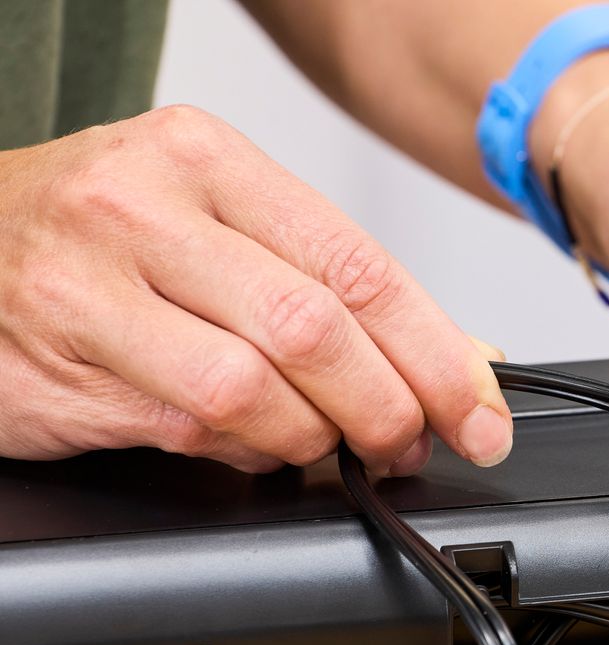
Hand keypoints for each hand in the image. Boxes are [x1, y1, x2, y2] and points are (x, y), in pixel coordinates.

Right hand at [0, 105, 511, 473]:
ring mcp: (89, 290)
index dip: (438, 353)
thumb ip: (332, 284)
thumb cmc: (102, 236)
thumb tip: (463, 355)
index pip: (357, 264)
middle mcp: (142, 211)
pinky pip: (189, 431)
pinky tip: (259, 444)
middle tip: (415, 443)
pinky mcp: (59, 369)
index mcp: (204, 159)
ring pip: (253, 390)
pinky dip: (248, 453)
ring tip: (331, 443)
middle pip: (314, 330)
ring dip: (317, 438)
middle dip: (390, 407)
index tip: (482, 410)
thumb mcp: (219, 222)